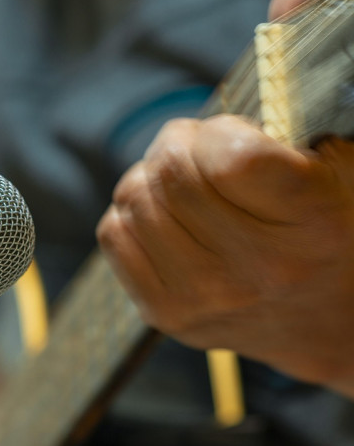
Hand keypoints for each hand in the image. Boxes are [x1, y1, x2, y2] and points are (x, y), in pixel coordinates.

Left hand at [96, 116, 353, 396]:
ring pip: (134, 197)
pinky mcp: (164, 312)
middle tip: (194, 151)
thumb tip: (206, 123)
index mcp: (312, 222)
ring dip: (149, 178)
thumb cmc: (328, 232)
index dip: (219, 131)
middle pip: (169, 170)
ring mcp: (204, 296)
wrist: (328, 322)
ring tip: (180, 188)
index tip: (230, 137)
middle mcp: (257, 267)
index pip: (231, 157)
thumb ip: (283, 138)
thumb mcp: (337, 176)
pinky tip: (162, 220)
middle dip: (176, 144)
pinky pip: (113, 233)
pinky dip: (130, 215)